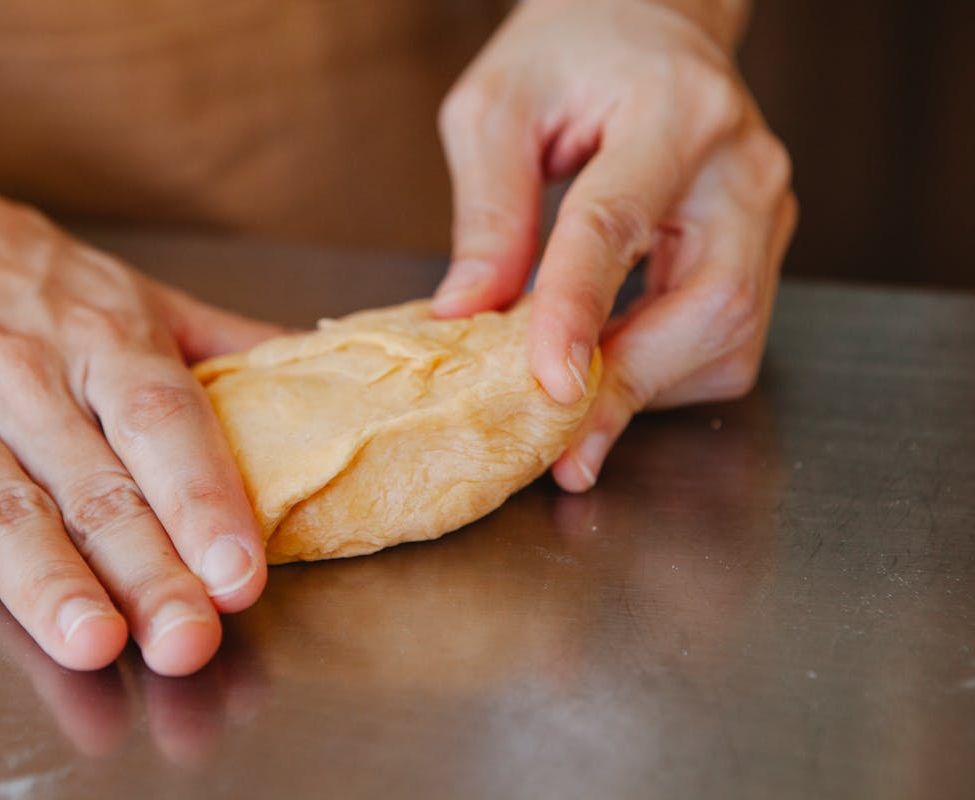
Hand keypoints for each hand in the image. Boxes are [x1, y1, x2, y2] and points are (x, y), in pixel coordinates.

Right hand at [0, 41, 277, 674]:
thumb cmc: (23, 268)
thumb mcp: (134, 289)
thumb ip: (227, 338)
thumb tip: (323, 368)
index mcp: (101, 339)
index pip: (162, 424)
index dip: (205, 497)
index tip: (241, 569)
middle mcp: (23, 376)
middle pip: (94, 484)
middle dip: (146, 566)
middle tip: (188, 634)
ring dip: (40, 577)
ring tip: (85, 639)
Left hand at [431, 0, 795, 488]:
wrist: (649, 23)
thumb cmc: (571, 53)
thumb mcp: (498, 109)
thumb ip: (487, 212)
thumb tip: (470, 315)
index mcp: (672, 110)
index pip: (616, 225)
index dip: (575, 312)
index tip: (545, 386)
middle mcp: (740, 165)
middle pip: (711, 303)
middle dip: (631, 385)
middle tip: (561, 445)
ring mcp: (765, 211)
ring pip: (730, 337)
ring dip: (648, 388)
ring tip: (574, 403)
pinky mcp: (763, 247)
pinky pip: (728, 340)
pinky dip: (665, 372)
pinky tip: (611, 365)